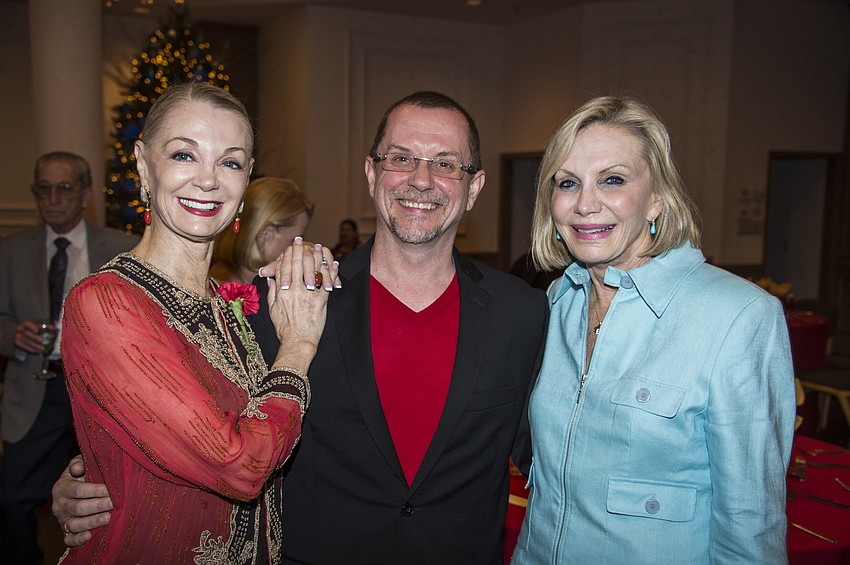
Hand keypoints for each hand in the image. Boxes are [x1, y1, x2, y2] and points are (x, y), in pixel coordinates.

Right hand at [14, 320, 46, 353]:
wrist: (18, 333)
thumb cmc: (32, 329)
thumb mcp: (37, 326)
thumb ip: (46, 327)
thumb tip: (56, 329)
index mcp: (25, 324)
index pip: (28, 324)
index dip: (32, 327)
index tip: (37, 330)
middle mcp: (20, 329)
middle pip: (26, 333)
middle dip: (34, 337)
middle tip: (42, 340)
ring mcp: (17, 336)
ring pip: (26, 341)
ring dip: (34, 345)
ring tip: (42, 348)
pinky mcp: (16, 342)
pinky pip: (24, 347)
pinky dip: (31, 349)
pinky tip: (38, 351)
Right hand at [51, 455, 112, 546]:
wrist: (75, 490)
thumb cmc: (82, 474)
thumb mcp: (79, 464)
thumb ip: (79, 463)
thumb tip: (78, 468)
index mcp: (62, 488)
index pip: (77, 490)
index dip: (93, 490)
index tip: (108, 489)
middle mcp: (59, 505)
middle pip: (78, 508)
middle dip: (97, 505)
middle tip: (113, 503)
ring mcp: (63, 520)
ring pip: (75, 524)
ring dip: (92, 522)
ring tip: (108, 518)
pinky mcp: (67, 532)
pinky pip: (69, 540)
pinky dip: (78, 540)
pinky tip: (89, 536)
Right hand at [264, 238, 336, 369]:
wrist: (298, 342)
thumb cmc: (284, 328)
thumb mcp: (272, 309)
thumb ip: (272, 292)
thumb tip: (270, 279)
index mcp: (282, 291)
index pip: (284, 266)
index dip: (288, 254)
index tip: (291, 245)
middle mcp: (295, 290)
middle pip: (298, 264)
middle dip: (300, 250)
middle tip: (303, 240)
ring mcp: (309, 294)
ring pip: (313, 270)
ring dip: (316, 256)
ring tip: (318, 247)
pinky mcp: (321, 300)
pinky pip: (327, 282)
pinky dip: (331, 272)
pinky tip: (333, 263)